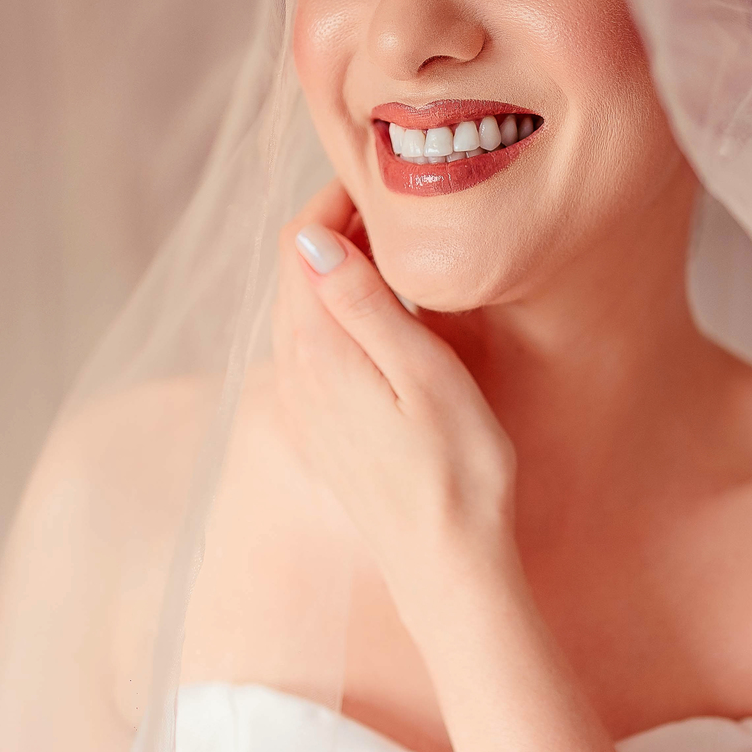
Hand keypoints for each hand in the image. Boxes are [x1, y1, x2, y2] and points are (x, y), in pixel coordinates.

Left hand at [271, 181, 518, 633]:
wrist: (448, 570)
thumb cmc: (456, 473)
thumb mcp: (423, 375)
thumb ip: (364, 304)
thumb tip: (314, 238)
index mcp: (316, 352)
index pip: (300, 243)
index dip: (337, 198)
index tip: (389, 181)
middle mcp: (296, 375)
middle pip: (295, 271)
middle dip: (337, 225)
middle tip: (399, 204)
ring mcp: (305, 405)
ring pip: (303, 308)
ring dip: (339, 268)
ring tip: (397, 248)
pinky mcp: (324, 429)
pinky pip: (316, 346)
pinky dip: (341, 311)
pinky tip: (386, 315)